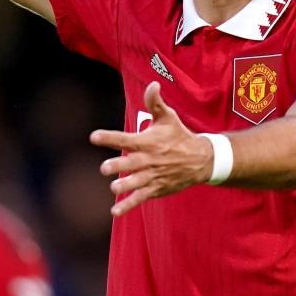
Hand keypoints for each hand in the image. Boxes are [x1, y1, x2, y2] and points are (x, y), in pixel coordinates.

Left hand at [90, 82, 212, 216]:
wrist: (201, 160)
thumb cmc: (179, 136)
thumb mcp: (168, 117)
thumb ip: (155, 102)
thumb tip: (152, 84)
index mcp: (147, 141)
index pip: (124, 139)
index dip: (109, 137)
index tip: (94, 137)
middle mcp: (148, 159)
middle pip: (129, 163)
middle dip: (117, 166)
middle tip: (105, 168)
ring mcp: (151, 176)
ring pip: (135, 183)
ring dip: (124, 186)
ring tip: (114, 188)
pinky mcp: (155, 188)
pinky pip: (140, 198)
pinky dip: (128, 205)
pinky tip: (114, 212)